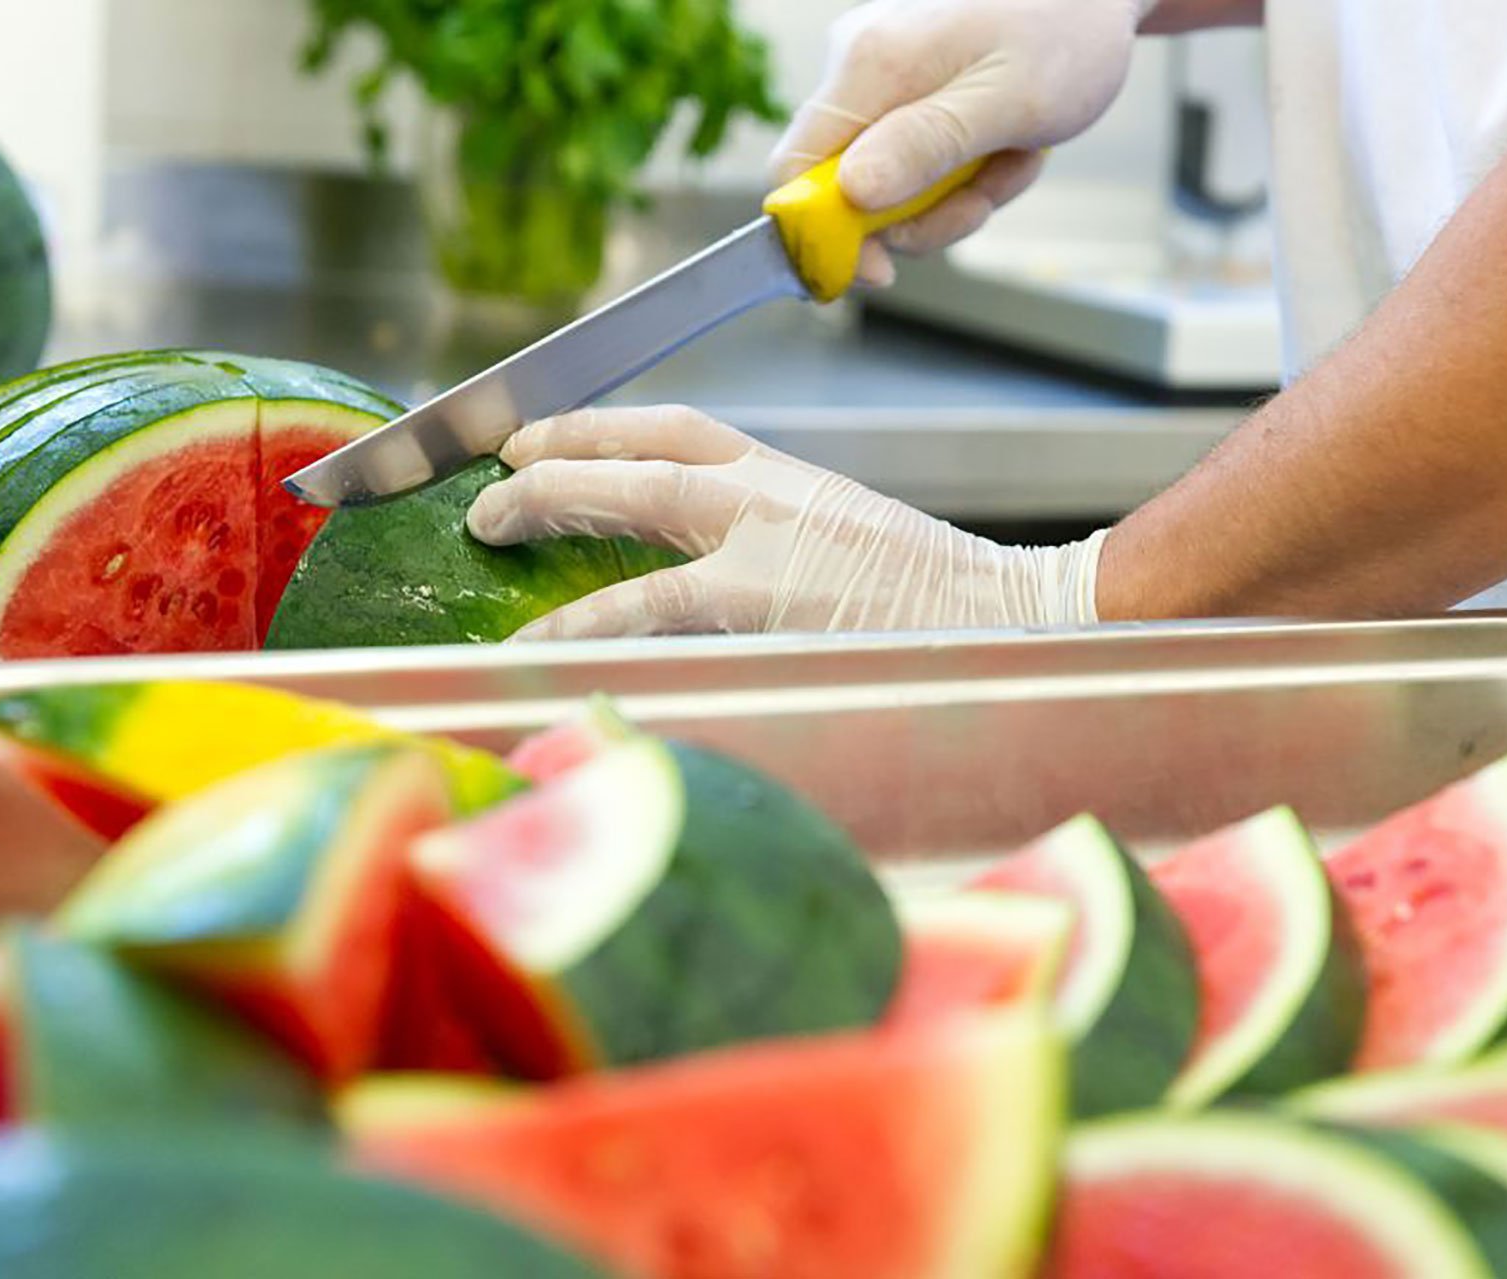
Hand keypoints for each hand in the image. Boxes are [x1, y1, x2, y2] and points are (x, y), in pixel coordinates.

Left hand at [466, 406, 1108, 638]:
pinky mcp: (768, 596)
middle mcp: (772, 489)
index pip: (678, 428)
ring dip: (551, 504)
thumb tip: (699, 571)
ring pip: (634, 499)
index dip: (601, 426)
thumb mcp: (843, 547)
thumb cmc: (936, 602)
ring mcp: (769, 537)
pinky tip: (542, 637)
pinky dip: (590, 617)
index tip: (544, 435)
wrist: (1016, 618)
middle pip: (642, 446)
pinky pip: (655, 603)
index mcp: (789, 475)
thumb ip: (773, 543)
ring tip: (491, 525)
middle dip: (557, 454)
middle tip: (493, 476)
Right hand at [772, 0, 1149, 284]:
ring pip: (890, 185)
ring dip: (956, 195)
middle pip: (845, 189)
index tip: (882, 268)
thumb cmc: (1069, 29)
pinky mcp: (909, 94)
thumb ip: (928, 145)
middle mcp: (860, 66)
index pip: (795, 171)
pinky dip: (966, 172)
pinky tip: (1009, 145)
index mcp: (870, 64)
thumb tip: (852, 194)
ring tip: (1013, 157)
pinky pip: (919, 163)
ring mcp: (883, 80)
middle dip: (918, 215)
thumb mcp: (1011, 100)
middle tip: (982, 200)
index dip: (825, 235)